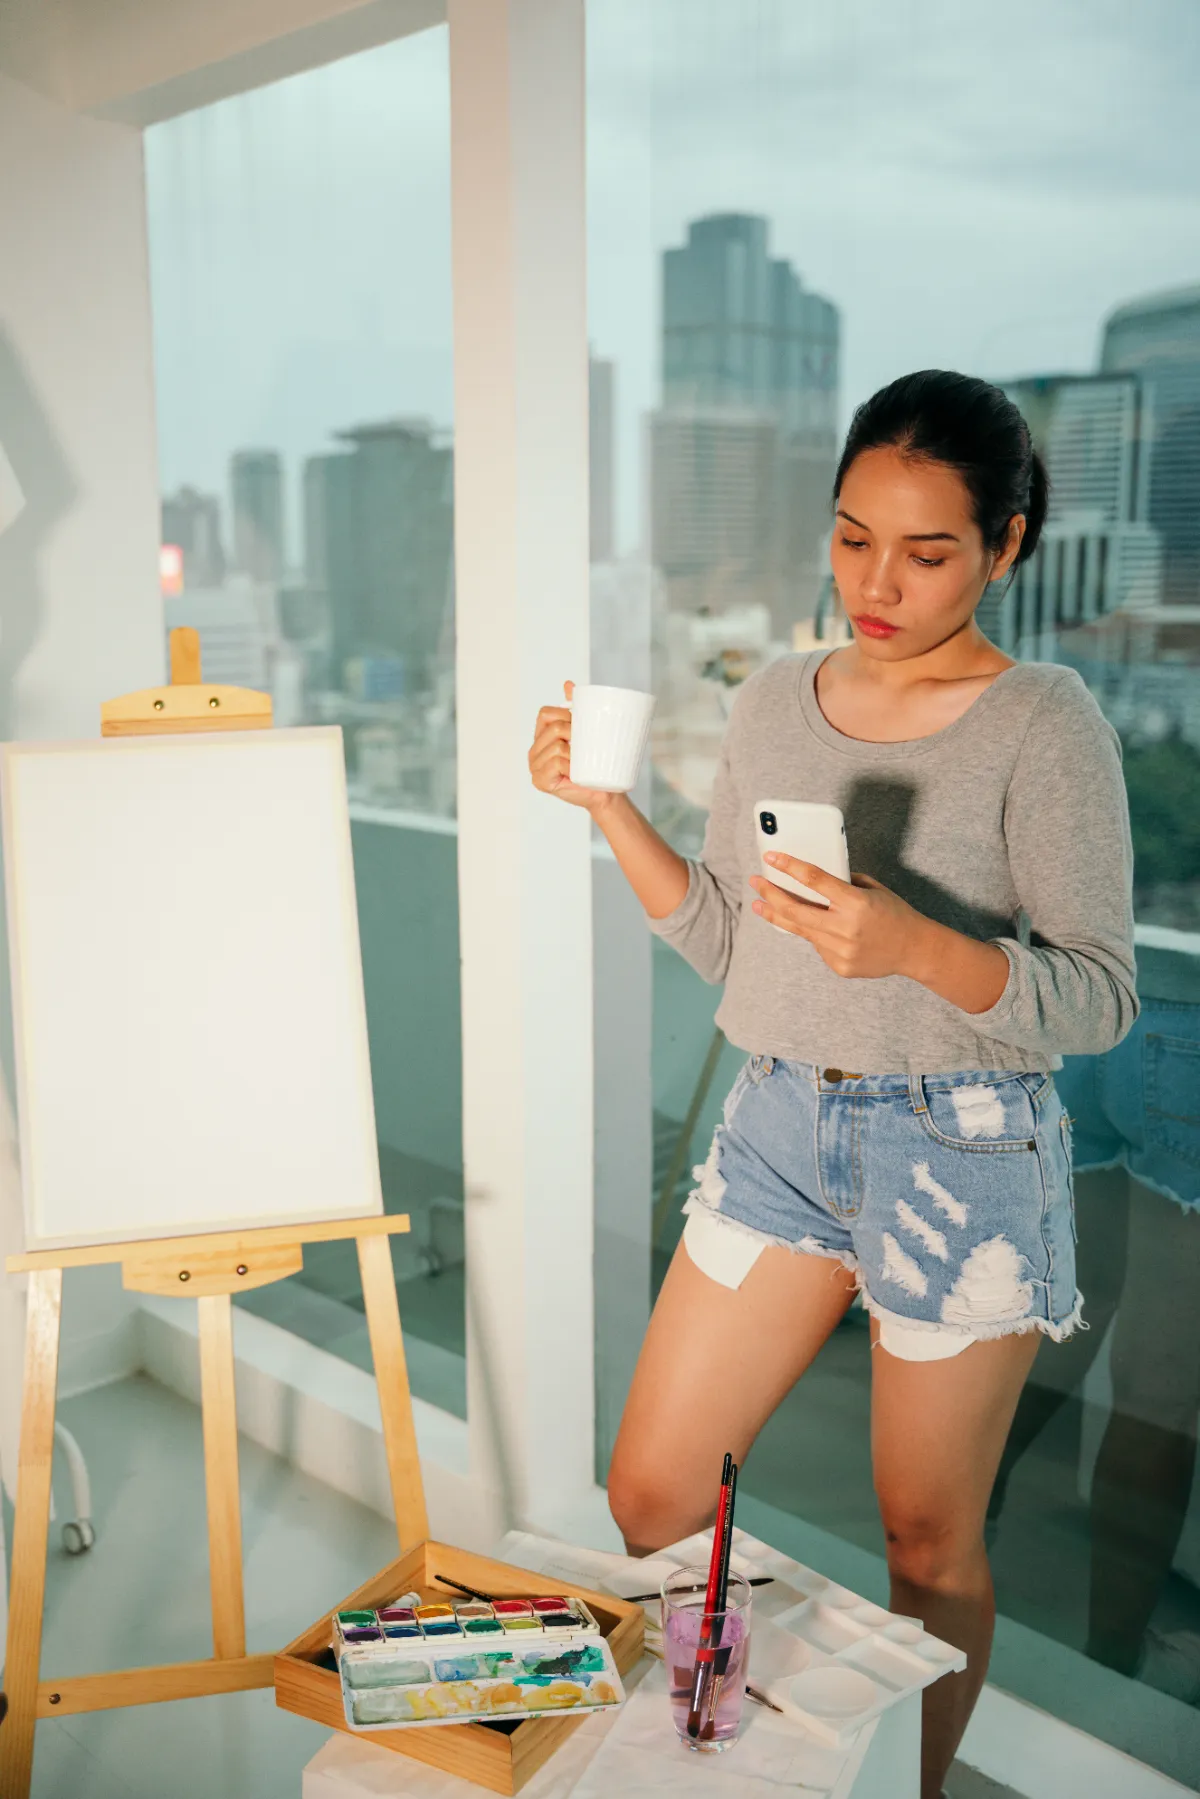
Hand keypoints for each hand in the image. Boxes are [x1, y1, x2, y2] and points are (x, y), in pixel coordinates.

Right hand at [528, 681, 619, 814]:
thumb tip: (568, 684)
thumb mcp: (586, 733)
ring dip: (575, 753)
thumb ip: (575, 709)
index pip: (545, 713)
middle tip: (588, 746)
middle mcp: (534, 751)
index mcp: (541, 737)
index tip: (581, 724)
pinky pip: (556, 763)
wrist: (605, 791)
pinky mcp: (540, 781)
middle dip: (575, 733)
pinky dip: (570, 766)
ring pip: (557, 746)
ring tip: (583, 763)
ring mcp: (535, 767)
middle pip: (554, 729)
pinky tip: (576, 773)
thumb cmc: (596, 763)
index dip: (565, 714)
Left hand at [749, 854, 928, 980]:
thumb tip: (810, 877)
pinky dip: (815, 934)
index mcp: (855, 902)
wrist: (914, 949)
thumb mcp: (871, 889)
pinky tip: (821, 929)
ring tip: (760, 906)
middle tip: (756, 883)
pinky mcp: (839, 966)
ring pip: (800, 930)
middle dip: (770, 894)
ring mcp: (840, 950)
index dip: (789, 867)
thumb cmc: (894, 914)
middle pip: (795, 910)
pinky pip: (817, 946)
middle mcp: (845, 927)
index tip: (771, 859)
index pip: (814, 880)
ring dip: (778, 916)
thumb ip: (842, 883)